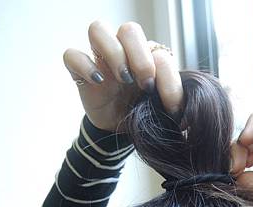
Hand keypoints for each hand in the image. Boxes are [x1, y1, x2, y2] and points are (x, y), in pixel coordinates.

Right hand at [62, 21, 182, 130]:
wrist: (120, 131)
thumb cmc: (143, 113)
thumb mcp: (163, 108)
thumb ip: (174, 101)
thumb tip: (180, 109)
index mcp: (148, 55)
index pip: (159, 52)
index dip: (167, 78)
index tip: (170, 105)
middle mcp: (124, 51)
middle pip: (129, 29)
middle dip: (140, 56)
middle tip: (145, 84)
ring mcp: (100, 59)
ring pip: (97, 28)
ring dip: (113, 52)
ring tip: (123, 79)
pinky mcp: (80, 72)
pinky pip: (71, 54)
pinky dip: (84, 65)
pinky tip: (98, 82)